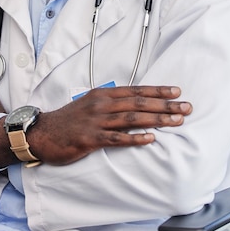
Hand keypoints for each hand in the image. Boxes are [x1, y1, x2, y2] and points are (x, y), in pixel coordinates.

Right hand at [0, 85, 192, 167]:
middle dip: (165, 105)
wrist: (43, 133)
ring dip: (157, 120)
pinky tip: (150, 140)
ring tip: (176, 121)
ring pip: (132, 119)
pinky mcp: (90, 139)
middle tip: (186, 107)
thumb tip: (135, 104)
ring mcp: (96, 121)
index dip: (157, 91)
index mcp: (103, 95)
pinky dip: (134, 138)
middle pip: (138, 103)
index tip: (177, 92)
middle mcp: (101, 104)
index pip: (135, 90)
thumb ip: (111, 103)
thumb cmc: (70, 120)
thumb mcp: (90, 105)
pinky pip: (116, 138)